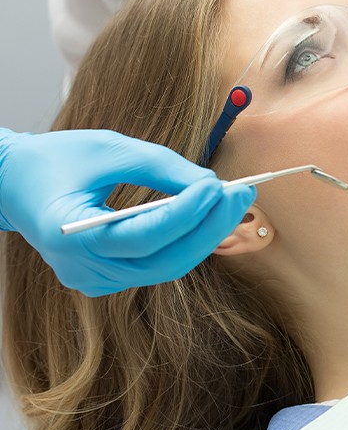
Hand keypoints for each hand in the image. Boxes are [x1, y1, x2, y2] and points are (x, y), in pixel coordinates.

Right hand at [0, 128, 254, 295]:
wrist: (13, 183)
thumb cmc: (56, 159)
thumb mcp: (109, 149)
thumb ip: (162, 167)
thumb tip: (211, 184)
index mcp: (71, 237)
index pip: (143, 236)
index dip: (187, 213)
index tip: (219, 186)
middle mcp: (83, 269)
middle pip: (164, 261)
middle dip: (209, 228)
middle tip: (242, 195)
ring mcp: (95, 279)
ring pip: (166, 266)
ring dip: (204, 235)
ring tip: (233, 202)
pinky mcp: (107, 277)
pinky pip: (156, 264)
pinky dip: (184, 241)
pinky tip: (207, 217)